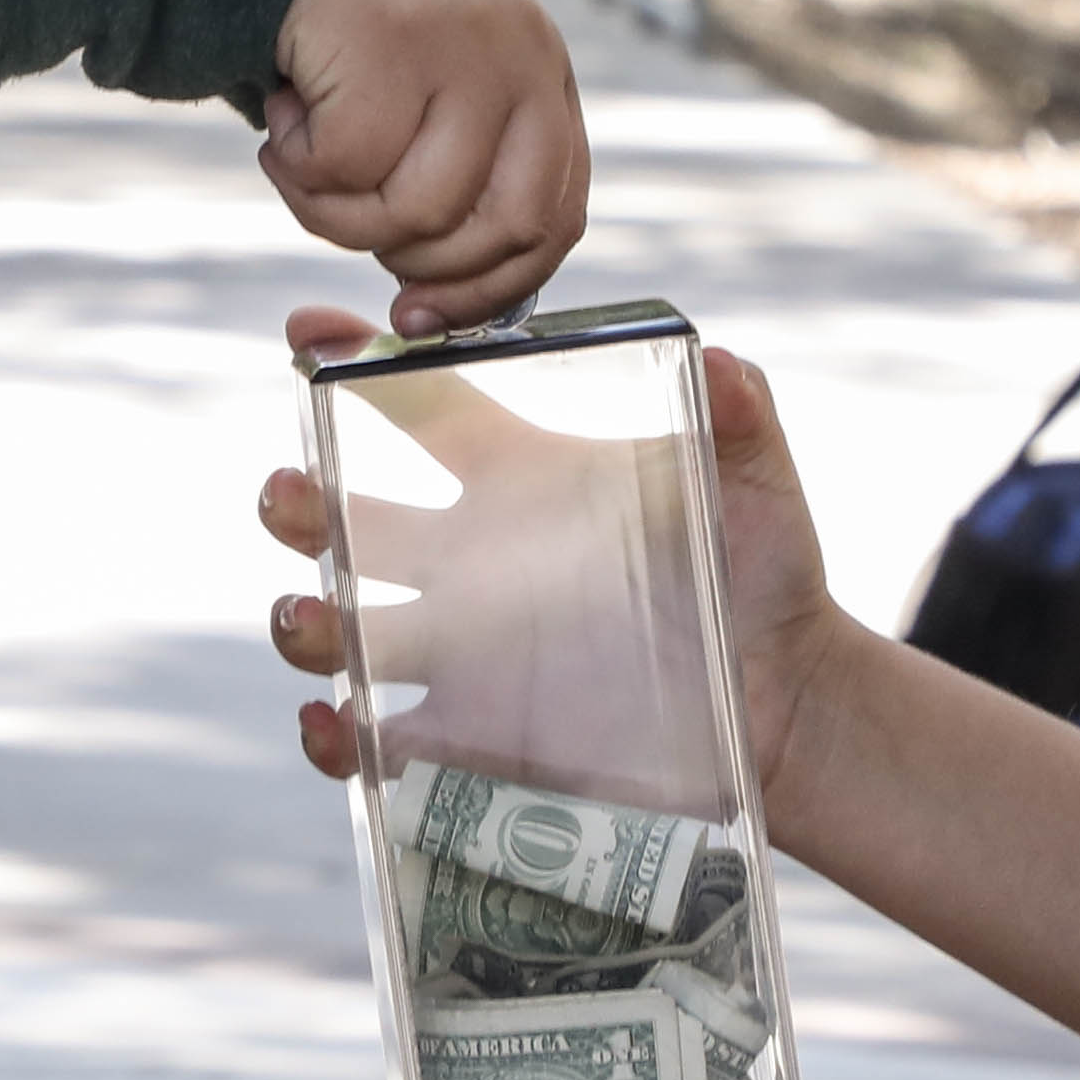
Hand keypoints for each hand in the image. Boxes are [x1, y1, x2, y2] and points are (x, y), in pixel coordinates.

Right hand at [260, 0, 588, 331]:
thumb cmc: (343, 27)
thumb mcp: (429, 92)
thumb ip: (455, 173)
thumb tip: (438, 302)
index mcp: (542, 78)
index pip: (558, 217)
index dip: (491, 289)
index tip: (422, 317)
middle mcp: (524, 58)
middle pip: (507, 226)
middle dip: (421, 263)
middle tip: (350, 226)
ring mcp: (466, 48)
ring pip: (418, 211)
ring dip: (335, 212)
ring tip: (296, 157)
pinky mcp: (396, 42)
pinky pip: (348, 169)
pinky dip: (296, 169)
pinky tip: (279, 118)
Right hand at [264, 320, 851, 822]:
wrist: (792, 709)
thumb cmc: (767, 576)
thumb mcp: (759, 485)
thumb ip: (741, 417)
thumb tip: (724, 358)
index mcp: (522, 480)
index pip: (425, 408)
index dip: (360, 366)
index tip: (305, 335)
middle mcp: (474, 564)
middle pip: (351, 523)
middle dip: (299, 505)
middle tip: (287, 493)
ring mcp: (464, 655)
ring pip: (347, 632)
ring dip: (307, 622)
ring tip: (309, 615)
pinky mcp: (474, 741)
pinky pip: (380, 745)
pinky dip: (337, 740)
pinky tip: (335, 725)